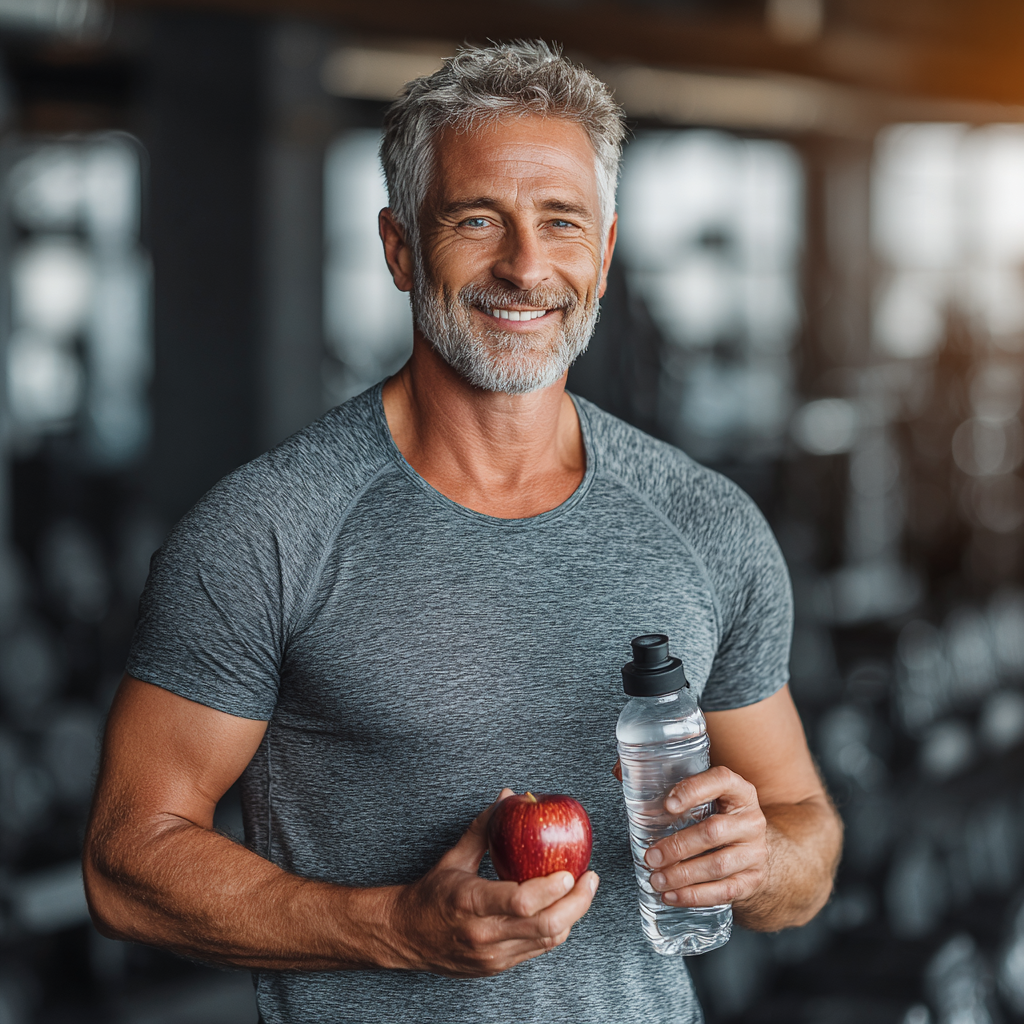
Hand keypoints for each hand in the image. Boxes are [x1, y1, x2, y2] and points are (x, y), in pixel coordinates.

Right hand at [390, 789, 598, 977]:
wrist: (406, 937)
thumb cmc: (432, 894)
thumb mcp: (455, 857)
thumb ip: (484, 826)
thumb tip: (507, 795)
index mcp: (471, 902)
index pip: (521, 901)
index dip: (551, 889)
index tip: (570, 871)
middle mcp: (484, 934)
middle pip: (545, 926)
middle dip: (577, 903)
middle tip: (590, 879)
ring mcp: (493, 955)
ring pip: (547, 941)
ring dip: (572, 916)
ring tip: (582, 891)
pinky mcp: (498, 967)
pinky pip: (537, 949)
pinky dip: (555, 929)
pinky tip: (563, 909)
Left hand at [643, 766, 767, 909]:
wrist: (751, 848)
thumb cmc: (716, 815)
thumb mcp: (702, 794)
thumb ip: (664, 780)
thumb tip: (619, 772)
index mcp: (738, 791)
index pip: (721, 780)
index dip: (695, 790)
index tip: (668, 804)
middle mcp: (751, 819)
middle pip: (713, 831)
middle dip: (677, 846)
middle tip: (649, 856)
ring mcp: (756, 851)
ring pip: (718, 865)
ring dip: (682, 875)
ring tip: (656, 879)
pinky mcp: (753, 879)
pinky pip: (724, 891)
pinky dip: (695, 896)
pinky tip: (672, 895)